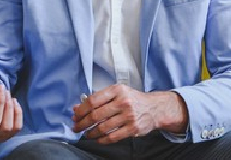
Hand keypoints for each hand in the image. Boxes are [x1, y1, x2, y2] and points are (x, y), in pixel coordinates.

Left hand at [71, 84, 186, 144]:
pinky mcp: (133, 128)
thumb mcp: (117, 93)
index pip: (93, 100)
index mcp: (117, 90)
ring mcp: (129, 116)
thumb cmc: (133, 99)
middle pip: (96, 115)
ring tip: (87, 134)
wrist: (155, 108)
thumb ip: (98, 99)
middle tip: (77, 127)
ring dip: (91, 133)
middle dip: (83, 123)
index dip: (81, 110)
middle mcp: (123, 102)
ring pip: (103, 127)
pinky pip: (113, 137)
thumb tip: (77, 108)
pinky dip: (103, 140)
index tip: (76, 116)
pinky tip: (98, 139)